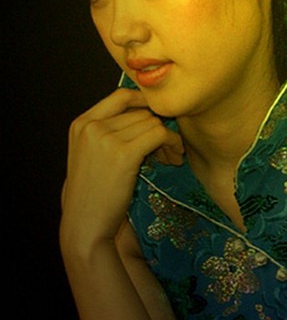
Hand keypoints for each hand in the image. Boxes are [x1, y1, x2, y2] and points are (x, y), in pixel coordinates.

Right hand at [60, 88, 182, 256]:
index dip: (144, 103)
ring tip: (168, 156)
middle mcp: (92, 125)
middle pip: (141, 112)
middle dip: (157, 127)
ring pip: (153, 122)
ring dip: (167, 138)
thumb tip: (145, 113)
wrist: (85, 224)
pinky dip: (171, 144)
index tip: (157, 118)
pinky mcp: (124, 153)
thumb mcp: (90, 153)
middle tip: (166, 148)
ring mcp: (106, 137)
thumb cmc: (91, 193)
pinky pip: (160, 134)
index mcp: (82, 123)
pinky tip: (172, 158)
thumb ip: (107, 131)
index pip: (121, 95)